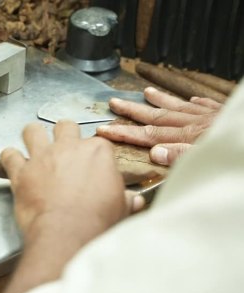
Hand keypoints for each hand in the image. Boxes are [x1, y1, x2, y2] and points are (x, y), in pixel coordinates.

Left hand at [1, 121, 138, 244]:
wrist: (67, 233)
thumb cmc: (97, 221)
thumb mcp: (120, 208)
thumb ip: (125, 199)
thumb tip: (134, 201)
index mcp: (97, 152)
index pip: (96, 143)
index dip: (91, 155)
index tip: (90, 166)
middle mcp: (68, 148)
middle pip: (65, 127)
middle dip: (63, 135)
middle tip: (62, 150)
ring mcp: (42, 157)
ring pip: (32, 131)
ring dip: (32, 137)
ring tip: (33, 147)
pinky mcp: (21, 172)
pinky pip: (9, 155)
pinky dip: (9, 158)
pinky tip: (12, 163)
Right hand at [96, 87, 221, 165]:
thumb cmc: (236, 153)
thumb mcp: (209, 159)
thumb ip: (182, 156)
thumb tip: (156, 153)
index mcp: (188, 137)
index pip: (148, 135)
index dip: (123, 132)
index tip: (103, 130)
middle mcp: (195, 124)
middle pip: (157, 116)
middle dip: (133, 111)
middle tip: (113, 103)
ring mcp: (209, 117)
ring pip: (179, 107)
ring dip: (160, 101)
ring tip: (146, 93)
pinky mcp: (224, 115)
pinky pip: (205, 105)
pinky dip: (193, 103)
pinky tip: (190, 100)